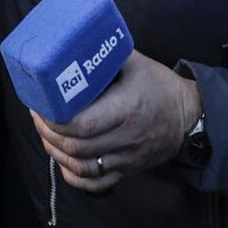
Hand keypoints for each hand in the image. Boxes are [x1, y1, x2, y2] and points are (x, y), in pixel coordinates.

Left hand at [31, 56, 200, 193]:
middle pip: (77, 147)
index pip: (83, 124)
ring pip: (82, 168)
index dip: (55, 119)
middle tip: (38, 116)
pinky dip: (74, 176)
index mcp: (126, 108)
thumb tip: (71, 43)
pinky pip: (97, 184)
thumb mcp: (134, 62)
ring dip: (57, 154)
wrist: (189, 116)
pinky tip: (63, 160)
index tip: (41, 105)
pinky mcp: (128, 170)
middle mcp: (126, 137)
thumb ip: (104, 56)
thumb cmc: (159, 85)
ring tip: (46, 135)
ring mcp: (127, 158)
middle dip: (49, 133)